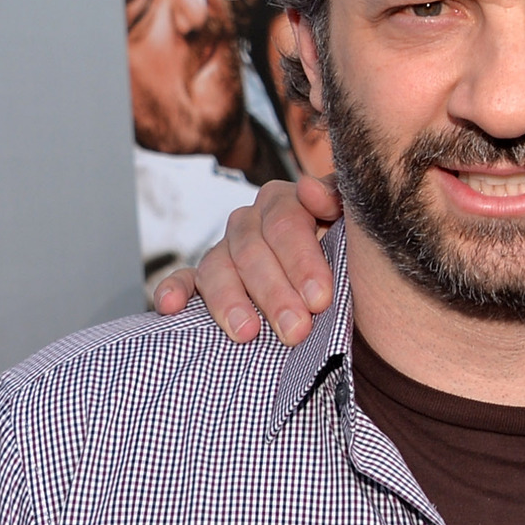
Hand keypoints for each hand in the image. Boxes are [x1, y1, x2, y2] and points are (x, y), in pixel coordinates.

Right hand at [151, 175, 342, 344]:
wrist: (335, 280)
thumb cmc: (349, 251)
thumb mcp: (352, 222)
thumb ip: (339, 199)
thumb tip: (311, 192)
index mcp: (285, 202)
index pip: (286, 223)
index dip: (302, 261)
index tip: (320, 298)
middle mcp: (250, 222)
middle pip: (253, 251)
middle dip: (275, 293)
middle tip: (296, 330)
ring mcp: (224, 250)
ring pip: (218, 269)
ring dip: (230, 301)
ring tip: (248, 333)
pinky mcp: (202, 278)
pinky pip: (183, 280)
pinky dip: (174, 291)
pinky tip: (171, 307)